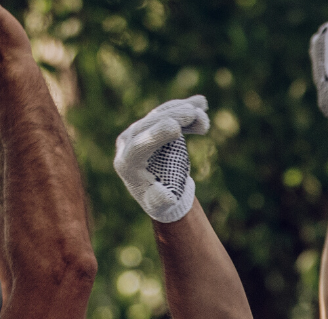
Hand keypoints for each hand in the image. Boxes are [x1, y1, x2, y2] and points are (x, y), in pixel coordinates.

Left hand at [114, 96, 209, 223]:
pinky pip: (168, 112)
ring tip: (201, 111)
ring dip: (181, 110)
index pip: (138, 146)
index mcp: (126, 164)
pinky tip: (201, 103)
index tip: (176, 128)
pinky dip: (185, 107)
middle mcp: (128, 143)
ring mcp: (140, 130)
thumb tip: (166, 197)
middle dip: (171, 117)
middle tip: (192, 113)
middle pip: (149, 125)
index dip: (156, 135)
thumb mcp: (159, 205)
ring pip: (160, 114)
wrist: (161, 189)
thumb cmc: (159, 200)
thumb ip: (161, 201)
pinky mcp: (153, 124)